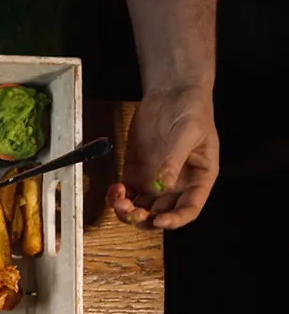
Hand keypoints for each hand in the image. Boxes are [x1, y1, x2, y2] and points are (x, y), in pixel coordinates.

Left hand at [106, 84, 217, 230]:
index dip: (175, 220)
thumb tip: (162, 186)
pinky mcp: (136, 172)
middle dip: (145, 218)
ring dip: (128, 211)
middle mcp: (177, 184)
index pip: (189, 209)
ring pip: (141, 207)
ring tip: (118, 201)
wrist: (172, 92)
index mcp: (198, 179)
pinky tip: (114, 191)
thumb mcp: (187, 134)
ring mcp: (154, 180)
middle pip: (161, 213)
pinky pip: (126, 193)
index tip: (159, 221)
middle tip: (132, 212)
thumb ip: (173, 161)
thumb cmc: (191, 110)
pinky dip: (117, 197)